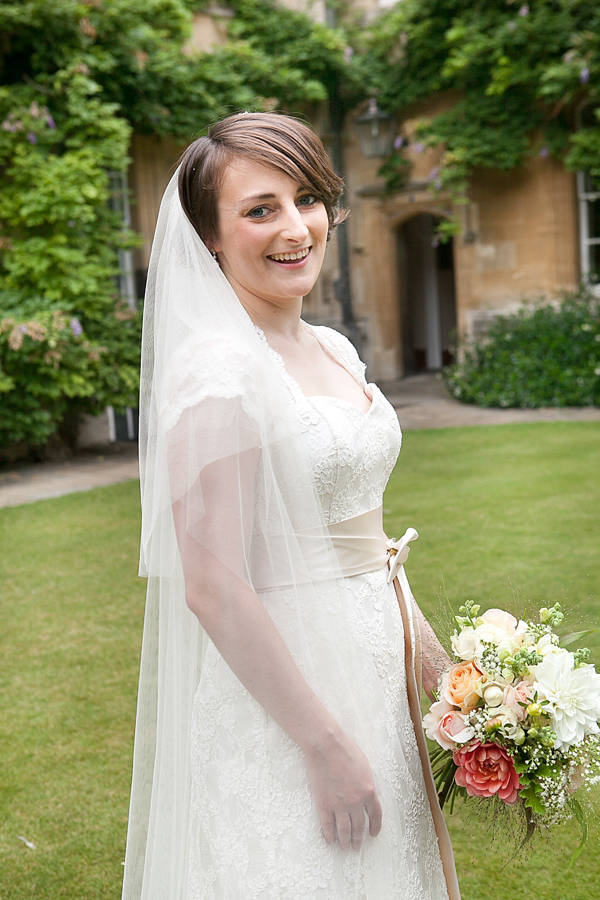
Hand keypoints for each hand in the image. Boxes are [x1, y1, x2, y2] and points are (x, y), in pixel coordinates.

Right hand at [304, 728, 381, 850]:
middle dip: (358, 839)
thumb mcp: (365, 766)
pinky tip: (330, 840)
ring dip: (345, 840)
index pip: (375, 815)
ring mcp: (339, 805)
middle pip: (359, 826)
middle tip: (356, 847)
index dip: (375, 826)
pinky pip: (327, 824)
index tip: (373, 834)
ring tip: (344, 847)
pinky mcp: (324, 804)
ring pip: (344, 829)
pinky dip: (329, 834)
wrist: (327, 746)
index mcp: (369, 791)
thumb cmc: (346, 750)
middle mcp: (356, 802)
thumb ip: (368, 782)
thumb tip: (367, 792)